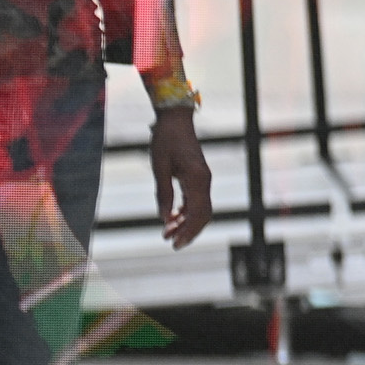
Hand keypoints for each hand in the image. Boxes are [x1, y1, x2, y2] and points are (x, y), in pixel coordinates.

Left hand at [149, 109, 212, 246]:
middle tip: (172, 244)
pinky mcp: (198, 178)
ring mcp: (203, 179)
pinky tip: (172, 219)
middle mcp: (205, 181)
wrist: (175, 119)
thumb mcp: (159, 167)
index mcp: (197, 179)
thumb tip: (164, 219)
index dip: (188, 231)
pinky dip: (186, 212)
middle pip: (203, 215)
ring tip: (167, 234)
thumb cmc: (165, 139)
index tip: (175, 243)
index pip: (198, 213)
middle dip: (189, 231)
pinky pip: (196, 200)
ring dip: (186, 223)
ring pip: (200, 209)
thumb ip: (163, 193)